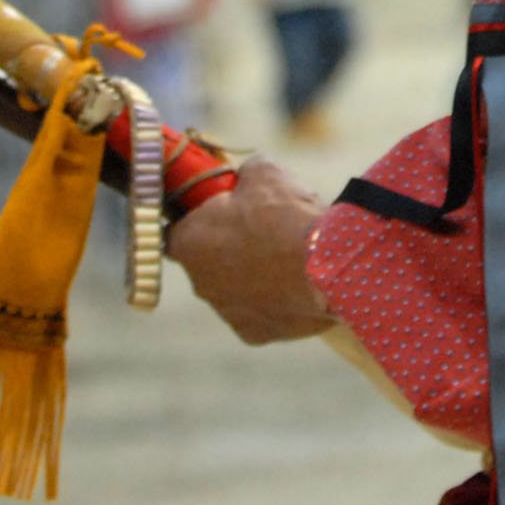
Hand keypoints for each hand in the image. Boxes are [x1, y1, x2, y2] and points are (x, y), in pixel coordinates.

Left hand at [168, 155, 334, 344]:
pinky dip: (273, 300)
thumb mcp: (264, 171)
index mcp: (189, 241)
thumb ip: (245, 172)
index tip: (222, 211)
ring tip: (287, 257)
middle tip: (261, 230)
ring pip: (233, 289)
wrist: (328, 264)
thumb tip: (247, 176)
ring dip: (251, 275)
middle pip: (207, 261)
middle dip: (228, 247)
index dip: (200, 218)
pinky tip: (296, 283)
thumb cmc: (287, 215)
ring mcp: (226, 311)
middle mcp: (199, 282)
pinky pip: (259, 312)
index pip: (177, 230)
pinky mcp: (254, 333)